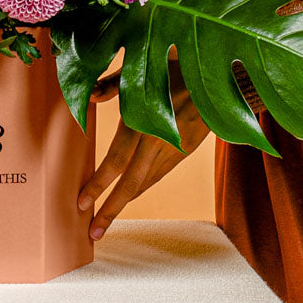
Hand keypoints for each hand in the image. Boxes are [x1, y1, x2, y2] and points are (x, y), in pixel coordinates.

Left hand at [77, 56, 210, 241]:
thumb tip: (89, 95)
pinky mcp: (183, 153)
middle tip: (92, 233)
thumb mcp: (143, 71)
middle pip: (131, 183)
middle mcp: (157, 141)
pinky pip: (157, 176)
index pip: (116, 161)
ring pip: (145, 184)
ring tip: (105, 222)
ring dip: (124, 204)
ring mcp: (173, 150)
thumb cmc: (175, 70)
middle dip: (110, 210)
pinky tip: (130, 197)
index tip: (81, 203)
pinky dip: (141, 189)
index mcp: (143, 121)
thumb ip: (113, 85)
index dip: (98, 184)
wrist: (221, 82)